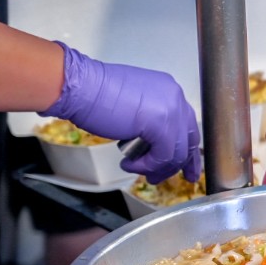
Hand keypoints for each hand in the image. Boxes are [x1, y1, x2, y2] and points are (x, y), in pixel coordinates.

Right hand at [39, 43, 201, 183]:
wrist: (78, 87)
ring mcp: (170, 109)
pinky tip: (128, 164)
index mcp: (169, 91)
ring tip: (136, 169)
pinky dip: (146, 165)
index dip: (186, 149)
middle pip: (187, 140)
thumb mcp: (134, 105)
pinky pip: (163, 156)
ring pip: (176, 152)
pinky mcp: (160, 123)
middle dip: (178, 165)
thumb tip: (154, 143)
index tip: (184, 166)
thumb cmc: (95, 94)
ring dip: (155, 167)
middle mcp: (174, 97)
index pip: (187, 125)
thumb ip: (150, 120)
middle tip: (160, 178)